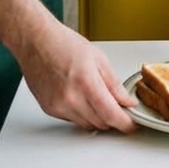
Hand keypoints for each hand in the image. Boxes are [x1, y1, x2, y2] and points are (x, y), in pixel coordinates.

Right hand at [17, 20, 137, 131]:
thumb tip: (127, 101)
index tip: (132, 124)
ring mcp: (58, 106)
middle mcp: (71, 99)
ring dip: (97, 118)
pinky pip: (72, 120)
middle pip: (100, 123)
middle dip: (113, 118)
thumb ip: (114, 84)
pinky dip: (82, 114)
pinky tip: (81, 97)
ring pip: (86, 125)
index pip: (111, 115)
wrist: (36, 42)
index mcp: (86, 83)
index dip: (125, 123)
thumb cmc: (64, 44)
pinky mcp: (49, 110)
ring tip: (99, 98)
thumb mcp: (98, 58)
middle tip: (119, 107)